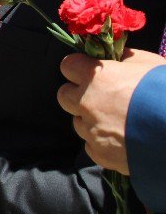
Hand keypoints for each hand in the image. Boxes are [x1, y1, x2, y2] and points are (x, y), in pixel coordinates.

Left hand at [57, 48, 165, 174]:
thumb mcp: (148, 63)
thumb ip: (123, 59)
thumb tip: (115, 59)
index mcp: (95, 77)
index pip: (68, 66)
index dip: (79, 68)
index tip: (90, 71)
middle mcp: (86, 103)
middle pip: (65, 96)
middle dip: (78, 95)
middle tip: (101, 97)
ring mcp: (92, 131)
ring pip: (78, 123)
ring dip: (91, 120)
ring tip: (119, 122)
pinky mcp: (101, 154)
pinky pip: (91, 146)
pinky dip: (102, 143)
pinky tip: (123, 140)